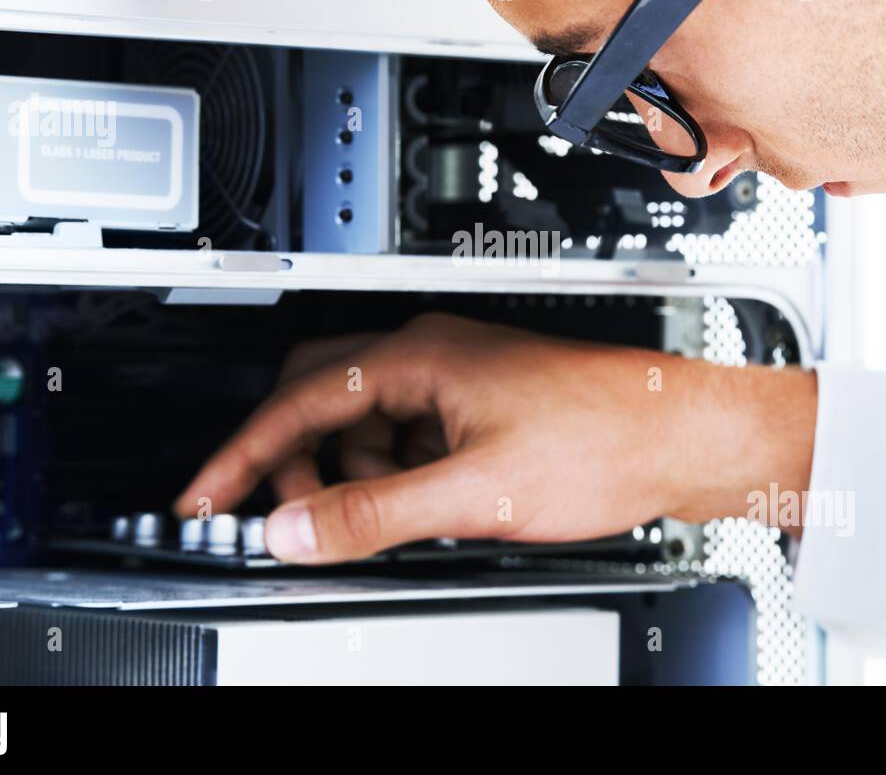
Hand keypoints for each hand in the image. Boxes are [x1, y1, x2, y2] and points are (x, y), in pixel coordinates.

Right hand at [174, 312, 816, 562]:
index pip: (297, 400)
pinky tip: (412, 508)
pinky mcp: (477, 409)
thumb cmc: (604, 437)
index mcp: (418, 356)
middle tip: (286, 516)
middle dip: (293, 458)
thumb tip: (293, 529)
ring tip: (367, 520)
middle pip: (320, 397)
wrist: (680, 435)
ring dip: (347, 471)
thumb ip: (372, 514)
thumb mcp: (473, 493)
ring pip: (363, 421)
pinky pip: (404, 437)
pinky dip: (388, 474)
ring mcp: (455, 381)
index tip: (206, 495)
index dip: (241, 452)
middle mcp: (431, 356)